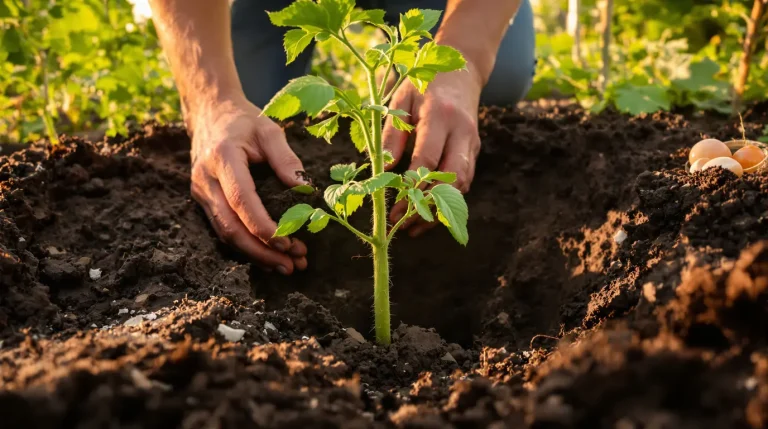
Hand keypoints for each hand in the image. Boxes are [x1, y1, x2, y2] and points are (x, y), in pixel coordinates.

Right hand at [188, 96, 308, 274]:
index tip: (288, 243)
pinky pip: (222, 230)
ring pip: (225, 234)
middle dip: (262, 251)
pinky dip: (246, 247)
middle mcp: (205, 179)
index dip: (263, 226)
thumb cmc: (244, 121)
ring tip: (286, 266)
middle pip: (230, 226)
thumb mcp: (269, 130)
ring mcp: (200, 192)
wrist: (209, 113)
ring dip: (255, 254)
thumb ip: (286, 159)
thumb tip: (306, 190)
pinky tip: (268, 256)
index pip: (241, 200)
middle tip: (292, 265)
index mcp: (222, 157)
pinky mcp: (203, 200)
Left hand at [383, 67, 482, 236]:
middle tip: (404, 224)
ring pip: (462, 185)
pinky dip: (447, 201)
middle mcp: (461, 132)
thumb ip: (392, 134)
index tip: (393, 208)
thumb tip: (383, 170)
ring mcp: (472, 143)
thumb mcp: (401, 100)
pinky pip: (464, 182)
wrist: (462, 69)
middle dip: (428, 206)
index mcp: (439, 116)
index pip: (428, 159)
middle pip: (452, 178)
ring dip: (439, 209)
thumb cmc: (424, 83)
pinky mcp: (475, 151)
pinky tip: (426, 214)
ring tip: (412, 227)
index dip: (411, 187)